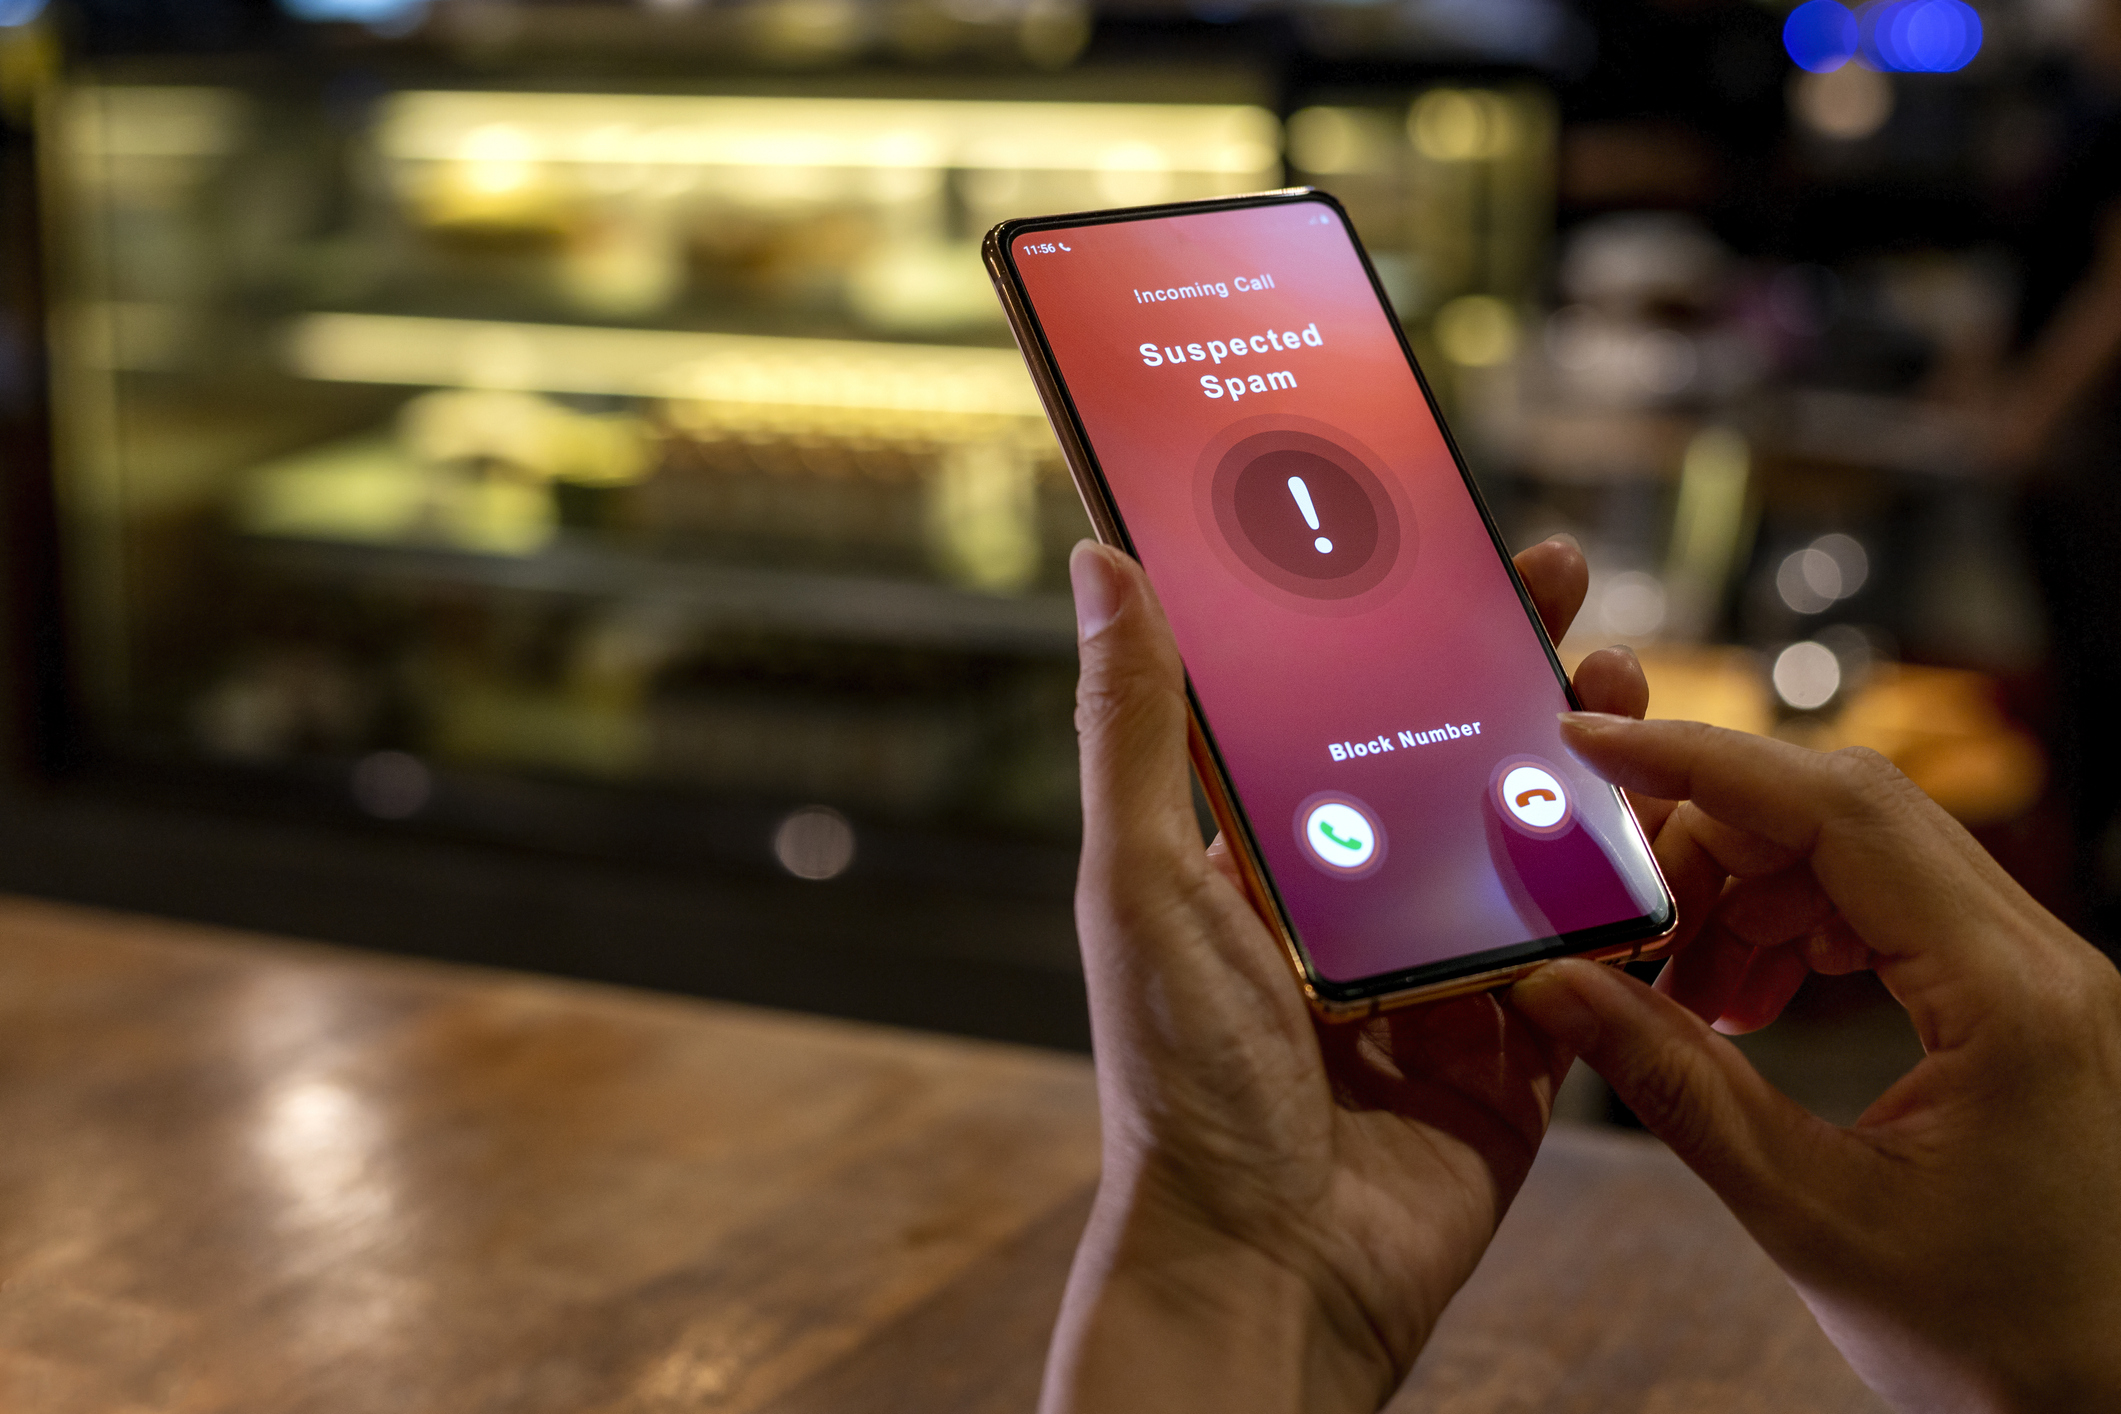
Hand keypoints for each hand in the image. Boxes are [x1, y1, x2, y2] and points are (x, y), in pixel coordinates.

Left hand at [1044, 535, 1644, 1413]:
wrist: (1271, 1272)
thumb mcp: (1142, 885)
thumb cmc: (1184, 1086)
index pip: (1334, 710)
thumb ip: (1135, 729)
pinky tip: (1665, 826)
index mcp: (1260, 860)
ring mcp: (1438, 977)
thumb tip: (1101, 564)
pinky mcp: (1515, 1051)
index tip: (1441, 545)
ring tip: (1618, 691)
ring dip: (1581, 765)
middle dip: (1504, 673)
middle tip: (1555, 590)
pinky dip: (1627, 895)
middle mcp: (1350, 907)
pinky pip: (1588, 957)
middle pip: (1446, 762)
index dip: (1390, 626)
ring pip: (1529, 844)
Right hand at [1511, 718, 2120, 1412]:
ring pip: (1865, 852)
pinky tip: (1746, 999)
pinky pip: (1891, 908)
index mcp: (2010, 995)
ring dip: (1750, 887)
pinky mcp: (2020, 1000)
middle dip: (1713, 834)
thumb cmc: (1998, 1343)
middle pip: (1849, 811)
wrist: (2110, 1409)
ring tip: (1682, 981)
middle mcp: (2042, 959)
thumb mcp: (1812, 1215)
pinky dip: (1798, 926)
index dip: (1704, 762)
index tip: (1596, 741)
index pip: (1840, 813)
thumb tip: (1556, 987)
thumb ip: (1677, 1085)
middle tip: (1620, 906)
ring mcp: (2039, 974)